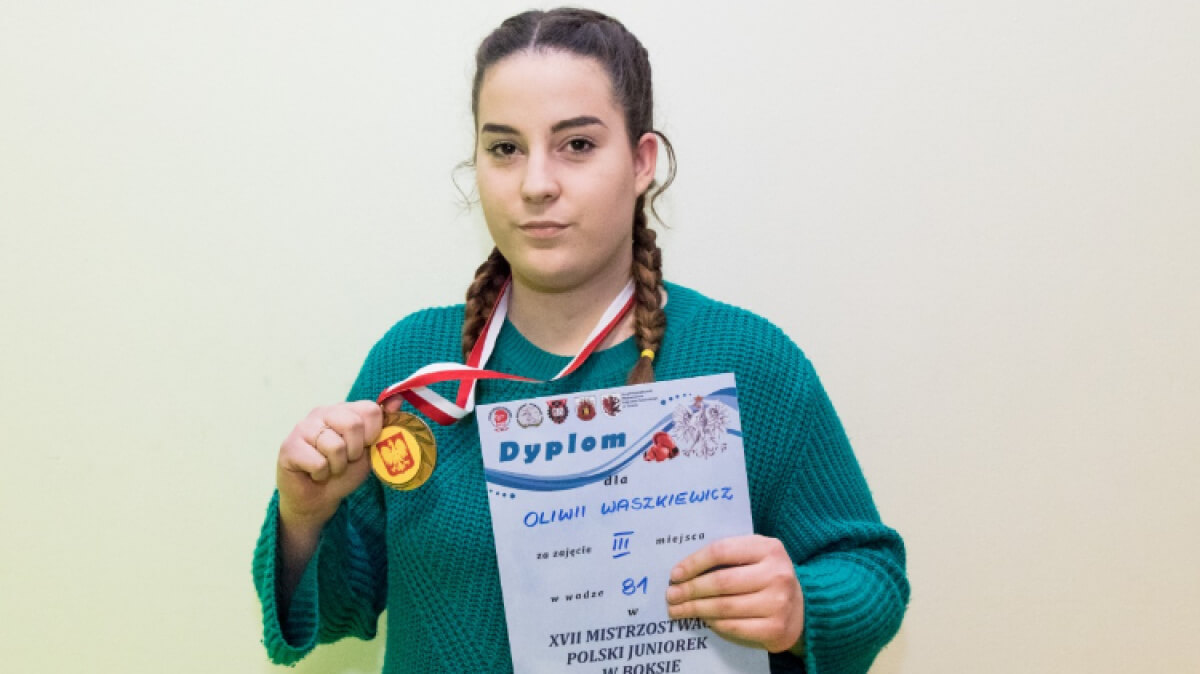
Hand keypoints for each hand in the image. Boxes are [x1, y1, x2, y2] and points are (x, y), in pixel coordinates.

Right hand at [276, 400, 382, 527]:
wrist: (318, 499)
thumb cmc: (344, 472)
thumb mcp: (370, 450)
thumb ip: (383, 426)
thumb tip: (398, 398)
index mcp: (344, 410)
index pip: (370, 409)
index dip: (373, 434)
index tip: (366, 447)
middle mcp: (322, 412)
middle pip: (353, 424)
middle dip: (355, 451)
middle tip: (346, 460)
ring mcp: (303, 427)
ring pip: (335, 446)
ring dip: (337, 466)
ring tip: (329, 468)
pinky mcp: (289, 447)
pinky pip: (318, 462)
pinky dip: (321, 474)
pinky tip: (314, 473)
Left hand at [665, 535, 805, 653]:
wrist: (802, 608)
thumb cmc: (767, 576)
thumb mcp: (755, 555)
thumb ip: (728, 555)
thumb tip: (684, 569)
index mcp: (769, 548)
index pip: (722, 551)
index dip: (694, 563)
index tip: (675, 574)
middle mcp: (777, 574)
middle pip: (721, 581)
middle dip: (690, 589)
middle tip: (671, 595)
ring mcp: (778, 602)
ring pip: (724, 607)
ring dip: (696, 609)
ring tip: (679, 609)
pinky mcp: (776, 628)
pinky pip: (734, 626)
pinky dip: (714, 624)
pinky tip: (703, 620)